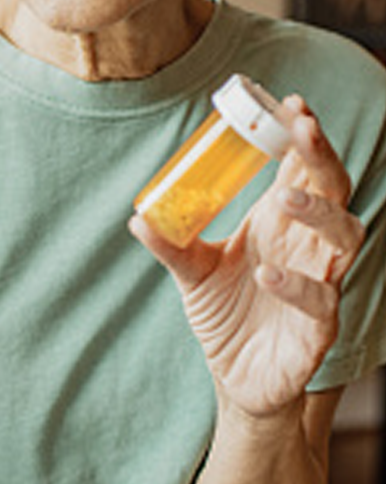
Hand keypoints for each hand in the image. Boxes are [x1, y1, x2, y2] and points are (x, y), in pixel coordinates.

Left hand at [129, 97, 364, 415]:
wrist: (237, 379)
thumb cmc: (226, 314)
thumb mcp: (192, 271)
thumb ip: (171, 243)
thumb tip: (138, 216)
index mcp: (283, 224)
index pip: (305, 168)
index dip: (305, 136)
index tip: (292, 103)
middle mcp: (309, 247)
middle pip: (335, 190)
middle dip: (322, 157)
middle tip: (302, 130)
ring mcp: (321, 284)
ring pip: (346, 238)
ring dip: (320, 213)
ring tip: (285, 197)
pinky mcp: (318, 330)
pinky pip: (322, 301)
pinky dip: (297, 284)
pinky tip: (265, 273)